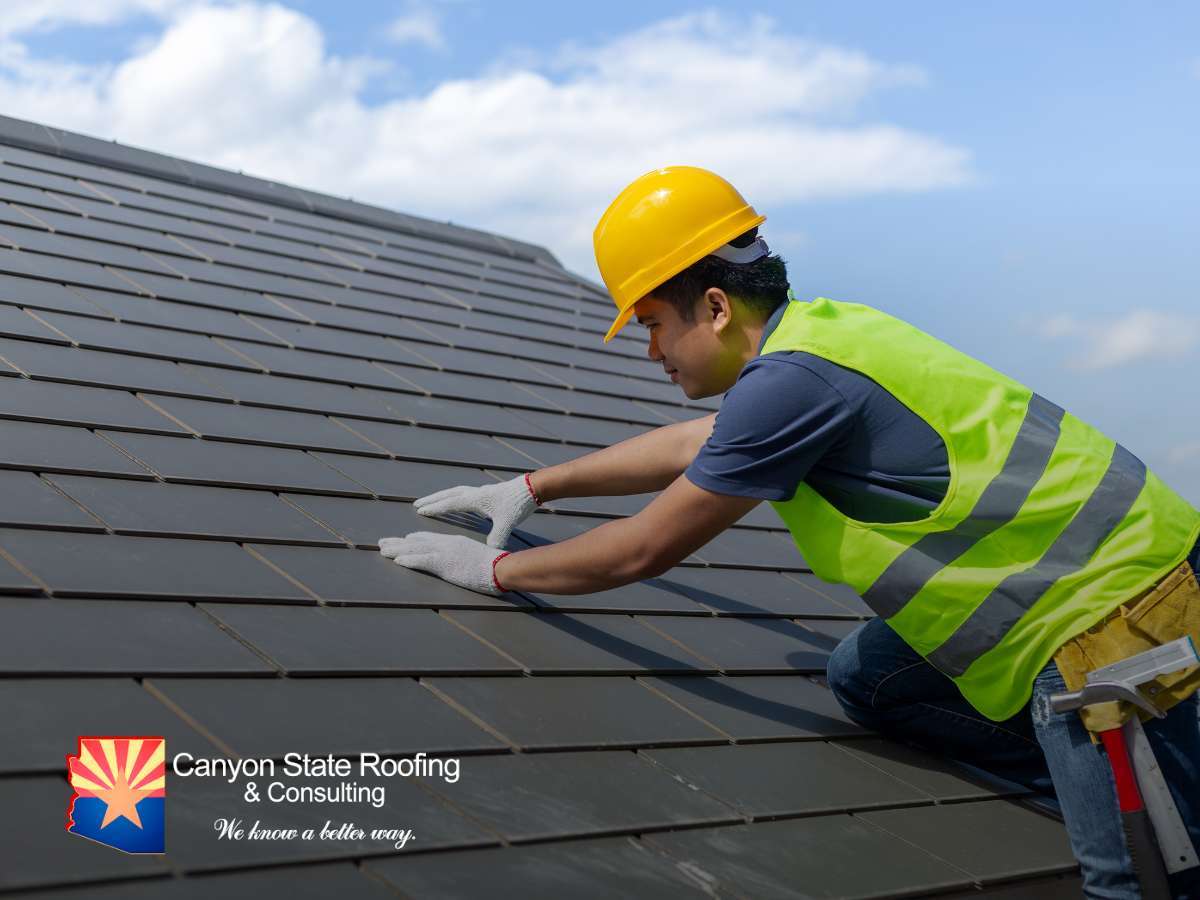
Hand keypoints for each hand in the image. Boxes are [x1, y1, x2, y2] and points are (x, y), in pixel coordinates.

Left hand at [379, 532, 508, 595]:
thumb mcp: (476, 559)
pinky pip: (422, 561)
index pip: (428, 539)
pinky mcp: (444, 564)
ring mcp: (444, 553)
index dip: (412, 540)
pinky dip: (408, 560)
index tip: (401, 540)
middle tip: (382, 543)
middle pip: (416, 542)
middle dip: (398, 543)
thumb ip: (465, 559)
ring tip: (382, 550)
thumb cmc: (494, 566)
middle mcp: (446, 544)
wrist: (500, 567)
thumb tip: (461, 564)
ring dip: (396, 550)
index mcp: (454, 542)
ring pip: (414, 550)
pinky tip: (397, 561)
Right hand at [413, 473, 539, 547]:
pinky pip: (464, 494)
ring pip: (455, 492)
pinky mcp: (487, 493)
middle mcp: (475, 493)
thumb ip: (497, 536)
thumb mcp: (507, 523)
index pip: (450, 503)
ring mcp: (481, 492)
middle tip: (417, 504)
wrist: (531, 489)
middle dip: (432, 500)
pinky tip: (455, 504)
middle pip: (448, 495)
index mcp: (476, 499)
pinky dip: (455, 498)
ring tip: (431, 502)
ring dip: (442, 497)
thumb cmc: (517, 505)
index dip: (435, 508)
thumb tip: (491, 551)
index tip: (420, 511)